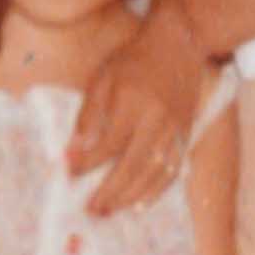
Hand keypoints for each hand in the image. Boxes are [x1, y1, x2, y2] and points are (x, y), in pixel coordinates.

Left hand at [66, 5, 217, 215]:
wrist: (179, 44)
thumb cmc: (134, 60)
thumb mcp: (103, 78)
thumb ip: (89, 114)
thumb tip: (76, 147)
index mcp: (133, 104)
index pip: (108, 144)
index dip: (87, 162)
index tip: (69, 172)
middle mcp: (156, 121)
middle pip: (132, 166)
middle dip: (109, 191)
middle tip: (91, 209)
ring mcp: (174, 130)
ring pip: (153, 173)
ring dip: (130, 196)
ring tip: (110, 210)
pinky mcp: (185, 134)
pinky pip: (172, 170)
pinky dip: (156, 191)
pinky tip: (140, 204)